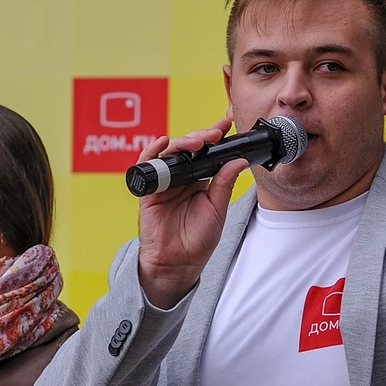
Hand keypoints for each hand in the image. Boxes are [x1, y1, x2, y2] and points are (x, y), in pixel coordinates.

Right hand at [135, 118, 248, 309]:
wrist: (179, 264)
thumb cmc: (198, 240)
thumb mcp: (217, 208)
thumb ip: (224, 183)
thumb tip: (238, 160)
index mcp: (199, 180)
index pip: (206, 152)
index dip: (214, 135)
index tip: (227, 122)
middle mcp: (182, 177)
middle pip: (188, 147)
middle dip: (202, 135)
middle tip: (215, 133)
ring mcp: (165, 182)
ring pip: (170, 151)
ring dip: (183, 141)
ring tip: (198, 141)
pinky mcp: (149, 190)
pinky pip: (147, 165)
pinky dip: (152, 152)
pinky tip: (162, 142)